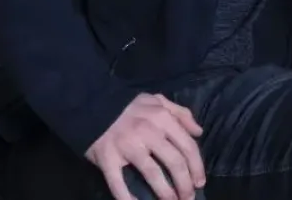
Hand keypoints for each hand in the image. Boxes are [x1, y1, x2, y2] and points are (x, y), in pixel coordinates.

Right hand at [85, 93, 205, 199]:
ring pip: (152, 173)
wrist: (92, 105)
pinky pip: (118, 182)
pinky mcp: (108, 158)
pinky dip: (127, 197)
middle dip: (185, 184)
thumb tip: (199, 132)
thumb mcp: (157, 101)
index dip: (197, 167)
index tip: (200, 182)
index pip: (187, 146)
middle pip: (174, 162)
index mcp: (162, 118)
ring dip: (165, 192)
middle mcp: (148, 132)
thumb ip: (180, 113)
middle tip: (188, 197)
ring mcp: (127, 145)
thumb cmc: (129, 107)